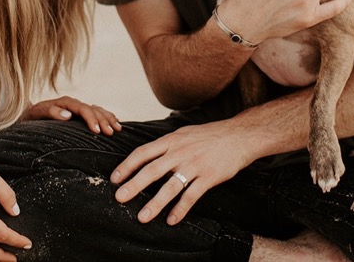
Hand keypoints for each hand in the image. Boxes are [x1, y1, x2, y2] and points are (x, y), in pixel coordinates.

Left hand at [24, 96, 121, 134]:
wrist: (28, 115)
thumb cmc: (31, 117)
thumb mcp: (37, 114)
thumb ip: (51, 112)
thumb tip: (68, 115)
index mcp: (66, 103)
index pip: (83, 109)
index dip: (91, 119)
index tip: (97, 131)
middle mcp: (74, 104)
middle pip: (93, 110)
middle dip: (103, 121)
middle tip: (111, 133)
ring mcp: (78, 108)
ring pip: (98, 110)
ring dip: (109, 118)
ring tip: (118, 129)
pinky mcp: (80, 114)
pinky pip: (97, 113)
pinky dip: (107, 117)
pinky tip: (115, 122)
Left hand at [110, 119, 253, 226]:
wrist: (239, 136)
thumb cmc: (209, 135)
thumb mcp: (184, 133)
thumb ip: (166, 144)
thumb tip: (148, 154)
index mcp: (171, 140)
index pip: (143, 152)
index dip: (127, 165)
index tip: (115, 178)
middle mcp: (180, 152)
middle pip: (152, 170)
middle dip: (134, 185)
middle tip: (119, 198)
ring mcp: (194, 165)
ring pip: (170, 186)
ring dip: (155, 203)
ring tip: (142, 217)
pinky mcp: (208, 177)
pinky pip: (191, 196)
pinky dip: (180, 209)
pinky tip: (172, 220)